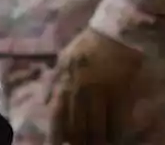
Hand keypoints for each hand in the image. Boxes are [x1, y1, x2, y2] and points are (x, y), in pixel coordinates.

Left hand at [46, 28, 142, 144]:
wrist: (116, 30)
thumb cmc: (89, 44)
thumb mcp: (64, 58)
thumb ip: (53, 81)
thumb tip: (44, 102)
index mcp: (64, 79)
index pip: (56, 114)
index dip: (56, 134)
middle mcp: (79, 89)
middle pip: (76, 125)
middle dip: (78, 141)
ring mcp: (100, 92)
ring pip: (96, 126)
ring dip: (97, 140)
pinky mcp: (120, 93)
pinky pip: (116, 119)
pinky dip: (115, 132)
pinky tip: (115, 140)